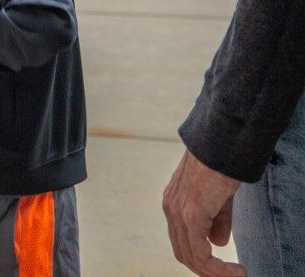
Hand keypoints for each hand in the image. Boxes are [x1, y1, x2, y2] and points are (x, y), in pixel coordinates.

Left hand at [162, 150, 245, 275]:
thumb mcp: (219, 198)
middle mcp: (170, 208)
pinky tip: (235, 271)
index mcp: (173, 203)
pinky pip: (199, 253)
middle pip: (183, 253)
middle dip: (208, 270)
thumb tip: (217, 243)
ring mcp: (177, 212)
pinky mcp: (190, 215)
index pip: (182, 241)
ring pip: (191, 257)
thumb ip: (216, 220)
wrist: (221, 145)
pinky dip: (217, 269)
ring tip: (238, 274)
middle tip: (232, 275)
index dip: (202, 259)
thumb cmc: (222, 166)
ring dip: (215, 272)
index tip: (226, 267)